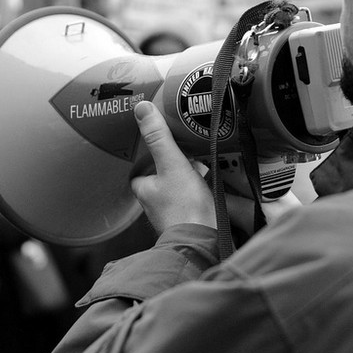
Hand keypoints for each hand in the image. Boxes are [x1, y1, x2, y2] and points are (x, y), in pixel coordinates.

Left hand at [131, 101, 214, 234]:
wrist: (205, 242)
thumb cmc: (184, 207)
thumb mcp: (172, 164)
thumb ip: (158, 138)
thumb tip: (142, 109)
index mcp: (144, 190)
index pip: (141, 168)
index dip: (150, 155)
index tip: (161, 143)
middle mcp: (154, 204)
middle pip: (161, 177)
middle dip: (172, 167)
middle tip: (186, 151)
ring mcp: (172, 214)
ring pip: (176, 189)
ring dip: (187, 179)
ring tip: (202, 163)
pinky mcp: (190, 220)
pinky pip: (191, 200)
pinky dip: (198, 191)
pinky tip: (212, 184)